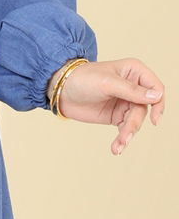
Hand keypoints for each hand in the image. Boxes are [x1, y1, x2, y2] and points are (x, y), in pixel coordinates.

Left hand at [48, 58, 164, 155]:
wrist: (60, 91)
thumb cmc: (82, 79)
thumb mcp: (106, 83)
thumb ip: (131, 90)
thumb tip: (156, 96)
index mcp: (134, 71)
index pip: (156, 88)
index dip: (158, 103)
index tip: (154, 119)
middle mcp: (134, 86)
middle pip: (146, 109)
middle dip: (135, 123)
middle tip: (125, 135)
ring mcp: (126, 102)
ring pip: (136, 121)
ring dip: (128, 134)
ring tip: (119, 145)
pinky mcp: (118, 116)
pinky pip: (126, 129)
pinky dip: (123, 139)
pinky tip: (117, 148)